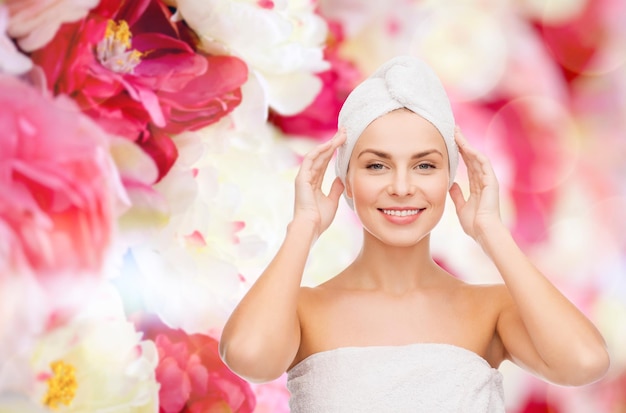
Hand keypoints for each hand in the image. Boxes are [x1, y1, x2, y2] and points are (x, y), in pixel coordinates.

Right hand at [293, 129, 346, 237]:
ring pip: (317, 155)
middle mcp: (308, 178)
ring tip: (341, 135)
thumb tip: (341, 179)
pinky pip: (310, 160)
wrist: (311, 227)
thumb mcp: (332, 201)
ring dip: (329, 144)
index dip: (334, 151)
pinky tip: (329, 144)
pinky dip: (319, 151)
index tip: (345, 141)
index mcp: (314, 183)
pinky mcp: (301, 178)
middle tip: (344, 132)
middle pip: (322, 155)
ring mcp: (304, 177)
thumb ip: (336, 189)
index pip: (325, 162)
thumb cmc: (320, 219)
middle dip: (333, 143)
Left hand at [449, 127, 502, 241]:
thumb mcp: (460, 207)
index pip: (468, 165)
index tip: (451, 142)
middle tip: (453, 130)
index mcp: (477, 186)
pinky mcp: (492, 182)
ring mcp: (488, 180)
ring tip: (456, 132)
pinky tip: (466, 146)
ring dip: (466, 144)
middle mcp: (483, 181)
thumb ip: (457, 195)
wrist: (484, 232)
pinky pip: (484, 164)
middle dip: (462, 143)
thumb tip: (451, 184)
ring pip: (476, 157)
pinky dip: (475, 154)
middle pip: (472, 157)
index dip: (460, 153)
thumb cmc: (474, 224)